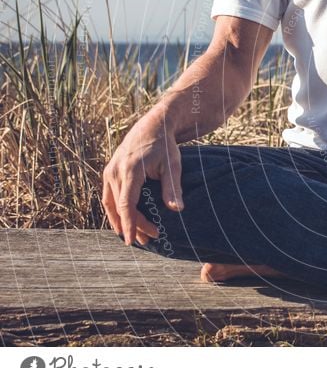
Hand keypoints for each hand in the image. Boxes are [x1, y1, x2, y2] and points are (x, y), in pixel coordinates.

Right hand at [101, 112, 183, 245]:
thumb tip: (177, 210)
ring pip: (110, 203)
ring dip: (120, 221)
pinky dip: (115, 210)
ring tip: (136, 236)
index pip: (127, 204)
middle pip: (120, 207)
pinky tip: (125, 221)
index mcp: (130, 171)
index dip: (129, 224)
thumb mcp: (172, 165)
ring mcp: (109, 171)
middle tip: (149, 240)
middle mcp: (115, 171)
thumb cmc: (165, 146)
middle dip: (132, 226)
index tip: (132, 240)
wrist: (153, 126)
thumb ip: (172, 187)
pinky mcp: (109, 171)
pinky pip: (108, 196)